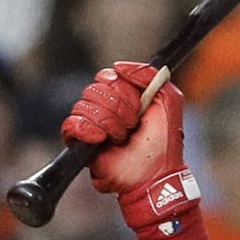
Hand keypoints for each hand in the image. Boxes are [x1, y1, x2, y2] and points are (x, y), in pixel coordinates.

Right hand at [61, 62, 198, 235]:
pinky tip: (101, 139)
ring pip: (83, 105)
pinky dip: (86, 129)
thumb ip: (151, 75)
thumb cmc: (164, 142)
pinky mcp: (80, 143)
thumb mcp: (169, 100)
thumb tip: (119, 66)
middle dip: (118, 108)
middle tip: (132, 125)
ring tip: (121, 137)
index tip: (138, 106)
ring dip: (109, 122)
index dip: (123, 89)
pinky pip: (70, 124)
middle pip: (94, 89)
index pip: (107, 76)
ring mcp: (92, 124)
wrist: (154, 174)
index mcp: (124, 96)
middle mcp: (105, 107)